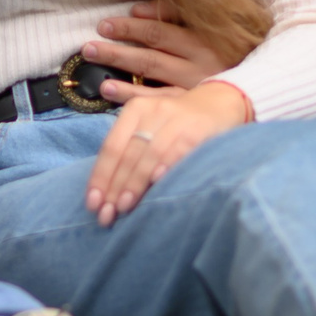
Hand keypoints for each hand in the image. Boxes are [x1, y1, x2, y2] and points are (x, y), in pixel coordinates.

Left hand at [78, 0, 231, 99]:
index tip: (119, 15)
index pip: (171, 19)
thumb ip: (180, 13)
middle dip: (123, 33)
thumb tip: (138, 9)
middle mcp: (202, 55)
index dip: (144, 16)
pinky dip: (129, 93)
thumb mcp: (215, 30)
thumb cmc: (231, 56)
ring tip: (91, 53)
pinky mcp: (190, 104)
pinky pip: (155, 97)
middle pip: (156, 39)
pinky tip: (107, 88)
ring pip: (151, 66)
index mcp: (209, 33)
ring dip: (118, 58)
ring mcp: (195, 81)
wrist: (260, 96)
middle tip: (97, 30)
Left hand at [82, 80, 248, 226]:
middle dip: (114, 186)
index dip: (100, 176)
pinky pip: (179, 151)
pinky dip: (166, 166)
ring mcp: (175, 120)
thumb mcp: (150, 111)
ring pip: (149, 154)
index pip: (111, 146)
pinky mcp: (198, 130)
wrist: (222, 101)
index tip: (92, 203)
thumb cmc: (178, 116)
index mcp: (135, 110)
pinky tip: (156, 182)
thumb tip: (104, 109)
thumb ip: (126, 126)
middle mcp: (152, 111)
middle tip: (106, 213)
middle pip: (127, 153)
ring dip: (135, 182)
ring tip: (124, 206)